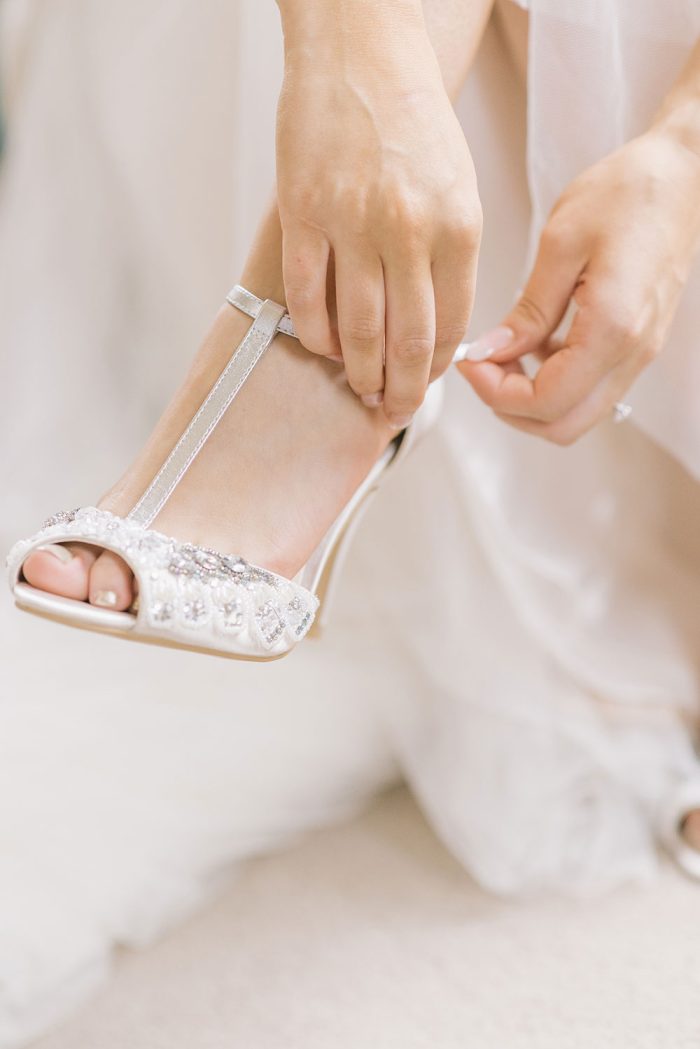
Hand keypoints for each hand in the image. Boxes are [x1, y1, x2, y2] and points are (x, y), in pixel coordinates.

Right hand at [276, 0, 480, 426]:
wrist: (361, 54)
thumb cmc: (412, 123)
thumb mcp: (458, 187)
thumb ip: (450, 257)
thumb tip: (438, 329)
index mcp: (457, 225)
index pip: (451, 326)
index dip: (435, 370)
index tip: (423, 387)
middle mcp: (409, 228)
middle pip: (407, 340)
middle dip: (400, 390)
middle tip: (390, 410)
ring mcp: (352, 222)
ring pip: (358, 328)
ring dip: (358, 371)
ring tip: (359, 386)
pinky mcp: (304, 214)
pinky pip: (307, 297)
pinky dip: (316, 333)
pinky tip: (323, 345)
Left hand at [458, 129, 699, 443]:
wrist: (684, 175)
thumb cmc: (627, 194)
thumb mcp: (562, 244)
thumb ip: (527, 311)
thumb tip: (489, 354)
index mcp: (612, 330)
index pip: (545, 402)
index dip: (496, 394)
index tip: (470, 361)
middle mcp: (632, 353)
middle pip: (562, 426)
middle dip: (510, 407)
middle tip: (483, 366)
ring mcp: (639, 354)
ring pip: (577, 414)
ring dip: (532, 398)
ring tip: (504, 352)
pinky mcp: (637, 345)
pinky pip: (591, 389)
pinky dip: (554, 382)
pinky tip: (534, 343)